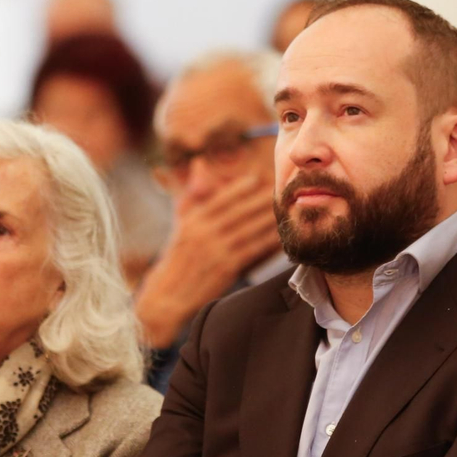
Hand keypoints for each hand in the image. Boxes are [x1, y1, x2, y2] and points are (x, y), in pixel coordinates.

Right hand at [136, 173, 281, 345]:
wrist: (169, 293)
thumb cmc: (179, 254)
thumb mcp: (180, 221)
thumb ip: (192, 192)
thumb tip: (200, 163)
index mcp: (193, 219)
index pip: (221, 199)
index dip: (241, 188)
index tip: (259, 178)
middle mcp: (204, 233)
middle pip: (239, 212)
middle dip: (261, 200)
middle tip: (281, 189)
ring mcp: (215, 251)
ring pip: (249, 230)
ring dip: (269, 219)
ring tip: (287, 209)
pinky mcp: (226, 268)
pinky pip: (252, 251)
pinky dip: (268, 242)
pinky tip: (281, 235)